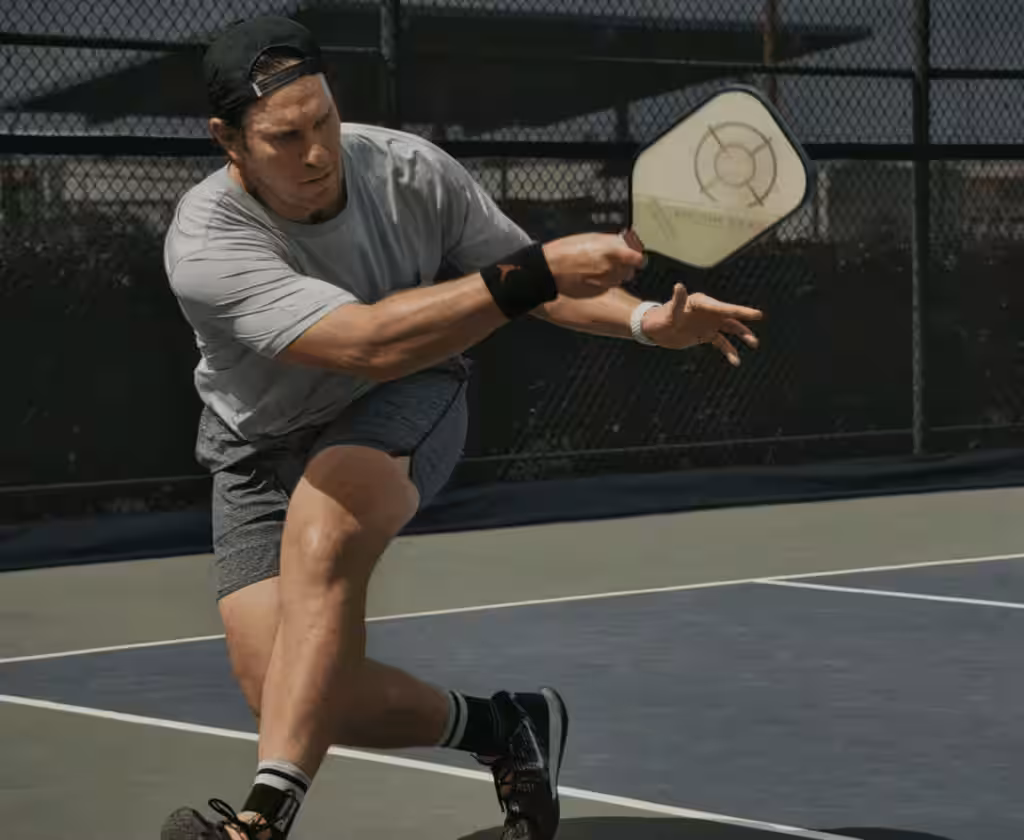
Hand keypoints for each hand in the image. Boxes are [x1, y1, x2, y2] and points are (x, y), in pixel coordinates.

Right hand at [542, 233, 645, 298]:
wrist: (548, 269)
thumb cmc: (565, 251)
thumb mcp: (591, 238)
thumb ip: (610, 242)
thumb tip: (622, 243)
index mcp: (611, 252)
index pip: (637, 258)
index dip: (637, 257)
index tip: (636, 256)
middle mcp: (610, 269)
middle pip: (629, 270)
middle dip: (625, 266)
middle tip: (615, 260)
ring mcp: (603, 283)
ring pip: (618, 280)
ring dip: (615, 274)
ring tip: (600, 268)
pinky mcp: (596, 293)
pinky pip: (607, 286)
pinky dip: (604, 282)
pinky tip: (591, 276)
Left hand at [641, 283, 762, 365]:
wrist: (655, 331)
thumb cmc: (660, 318)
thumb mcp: (670, 312)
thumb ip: (677, 301)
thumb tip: (679, 286)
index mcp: (702, 303)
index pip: (723, 307)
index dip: (739, 311)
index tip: (755, 314)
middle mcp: (709, 312)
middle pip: (730, 316)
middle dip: (745, 318)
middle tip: (759, 317)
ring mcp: (709, 323)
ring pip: (730, 329)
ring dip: (742, 335)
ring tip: (754, 344)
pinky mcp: (706, 335)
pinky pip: (721, 343)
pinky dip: (729, 351)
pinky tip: (736, 361)